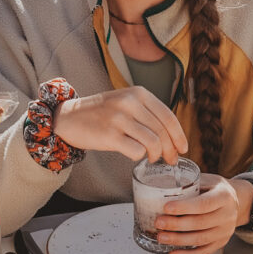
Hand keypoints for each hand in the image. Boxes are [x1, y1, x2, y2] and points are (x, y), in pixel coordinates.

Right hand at [53, 87, 187, 163]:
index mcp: (138, 93)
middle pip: (162, 132)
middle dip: (170, 150)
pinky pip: (136, 151)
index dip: (179, 135)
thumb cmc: (101, 113)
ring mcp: (119, 118)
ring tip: (152, 158)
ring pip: (153, 143)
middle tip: (170, 160)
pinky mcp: (109, 135)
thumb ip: (147, 113)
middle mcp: (130, 103)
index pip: (168, 116)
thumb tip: (173, 136)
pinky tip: (136, 156)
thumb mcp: (126, 102)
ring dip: (156, 155)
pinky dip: (140, 157)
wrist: (69, 116)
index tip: (183, 148)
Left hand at [154, 175, 252, 253]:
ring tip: (162, 237)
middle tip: (159, 223)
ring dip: (179, 240)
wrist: (236, 200)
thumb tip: (161, 188)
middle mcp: (228, 214)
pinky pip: (204, 252)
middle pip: (201, 223)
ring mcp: (225, 230)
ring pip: (201, 239)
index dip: (184, 207)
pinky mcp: (221, 242)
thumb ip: (189, 184)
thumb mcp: (206, 180)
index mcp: (224, 196)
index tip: (166, 208)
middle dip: (177, 224)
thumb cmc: (214, 188)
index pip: (204, 204)